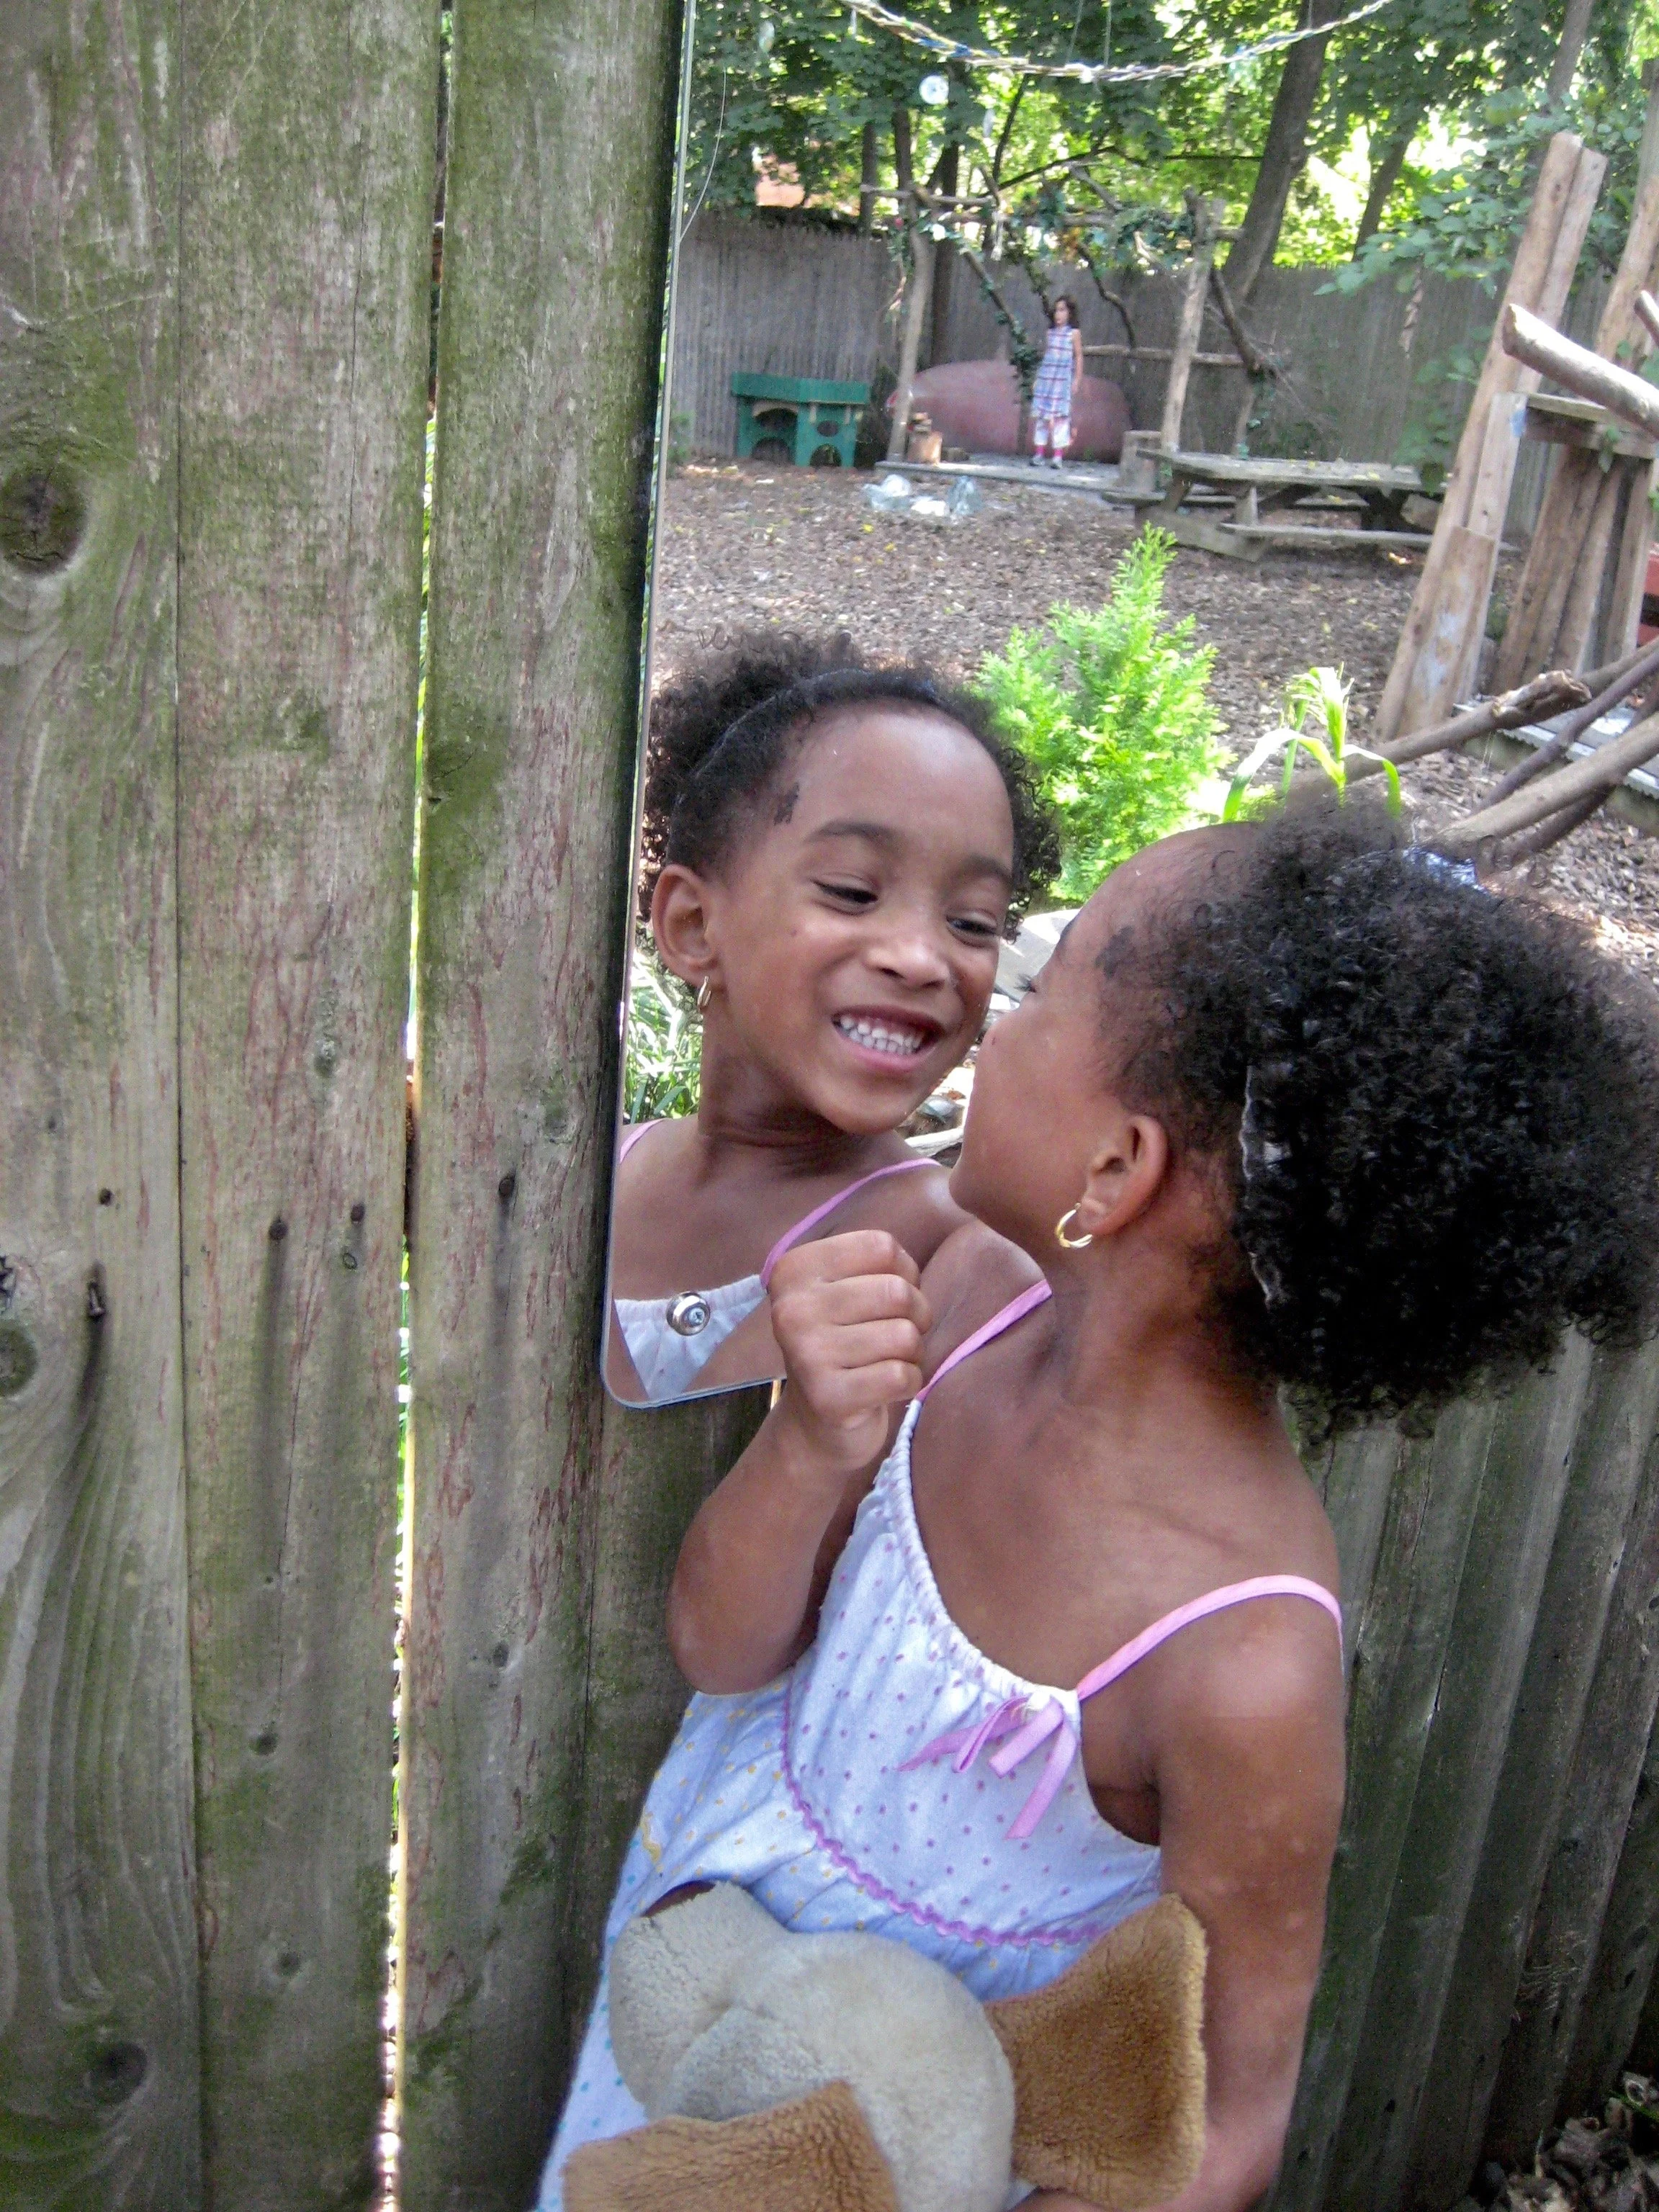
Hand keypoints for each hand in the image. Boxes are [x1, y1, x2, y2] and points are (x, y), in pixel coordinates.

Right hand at [768, 1230, 931, 1473]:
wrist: (814, 1422)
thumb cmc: (845, 1342)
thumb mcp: (846, 1289)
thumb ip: (877, 1264)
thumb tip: (921, 1255)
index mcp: (793, 1270)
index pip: (882, 1247)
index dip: (905, 1273)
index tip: (887, 1299)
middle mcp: (791, 1308)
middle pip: (897, 1291)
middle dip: (916, 1315)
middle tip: (897, 1336)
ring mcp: (805, 1353)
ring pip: (905, 1335)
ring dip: (913, 1353)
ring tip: (887, 1361)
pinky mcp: (828, 1397)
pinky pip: (902, 1376)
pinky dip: (909, 1382)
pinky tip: (885, 1388)